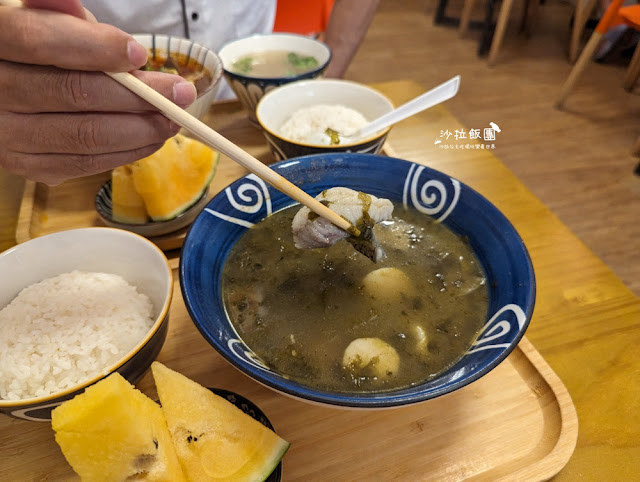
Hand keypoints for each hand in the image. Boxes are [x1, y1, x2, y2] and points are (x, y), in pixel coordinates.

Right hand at [0, 0, 196, 184]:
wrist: (3, 92)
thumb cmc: (31, 53)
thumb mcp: (39, 22)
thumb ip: (66, 20)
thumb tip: (115, 40)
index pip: (38, 40)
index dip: (94, 48)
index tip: (140, 54)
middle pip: (72, 93)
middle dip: (138, 94)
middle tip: (181, 92)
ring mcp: (5, 135)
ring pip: (85, 134)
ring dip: (141, 128)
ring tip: (174, 117)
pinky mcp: (27, 165)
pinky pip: (85, 162)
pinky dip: (127, 151)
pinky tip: (152, 137)